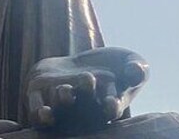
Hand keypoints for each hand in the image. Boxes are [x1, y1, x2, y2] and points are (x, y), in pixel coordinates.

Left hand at [26, 47, 147, 132]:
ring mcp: (63, 110)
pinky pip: (40, 116)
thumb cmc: (114, 66)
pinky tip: (44, 112)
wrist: (83, 64)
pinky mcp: (41, 102)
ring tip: (66, 90)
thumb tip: (136, 71)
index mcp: (109, 106)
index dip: (111, 107)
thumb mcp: (131, 63)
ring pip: (62, 113)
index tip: (112, 102)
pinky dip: (41, 116)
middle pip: (85, 112)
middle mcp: (86, 112)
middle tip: (88, 79)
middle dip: (85, 99)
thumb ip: (138, 69)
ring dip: (63, 104)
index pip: (111, 110)